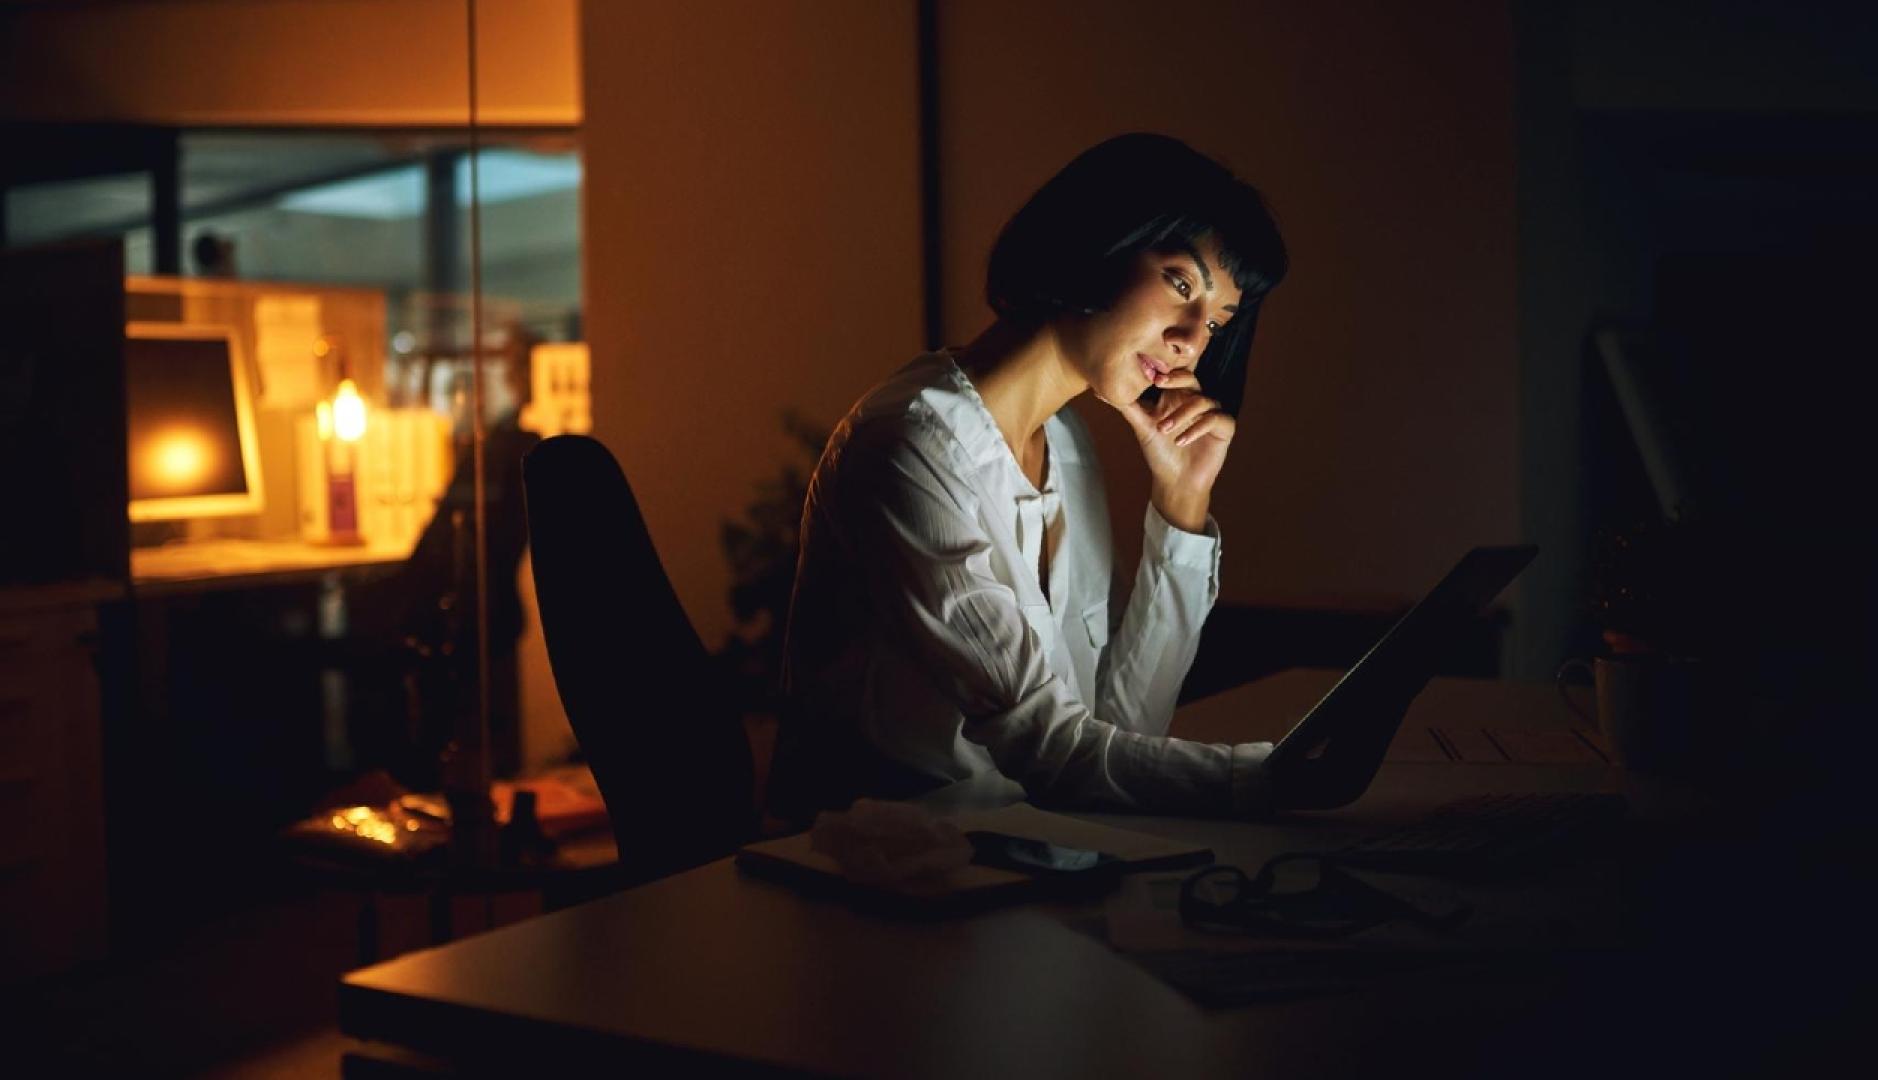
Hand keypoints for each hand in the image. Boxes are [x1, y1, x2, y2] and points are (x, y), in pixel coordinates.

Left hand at [1113, 372, 1235, 531]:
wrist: (1175, 482)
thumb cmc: (1159, 452)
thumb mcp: (1141, 426)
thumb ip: (1126, 406)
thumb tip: (1099, 391)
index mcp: (1177, 395)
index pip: (1176, 371)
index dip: (1168, 366)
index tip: (1150, 372)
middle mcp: (1195, 399)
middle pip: (1191, 377)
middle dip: (1176, 378)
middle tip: (1159, 383)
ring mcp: (1211, 412)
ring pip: (1202, 401)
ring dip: (1181, 414)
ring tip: (1163, 430)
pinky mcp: (1224, 428)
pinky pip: (1216, 419)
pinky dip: (1197, 428)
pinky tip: (1181, 440)